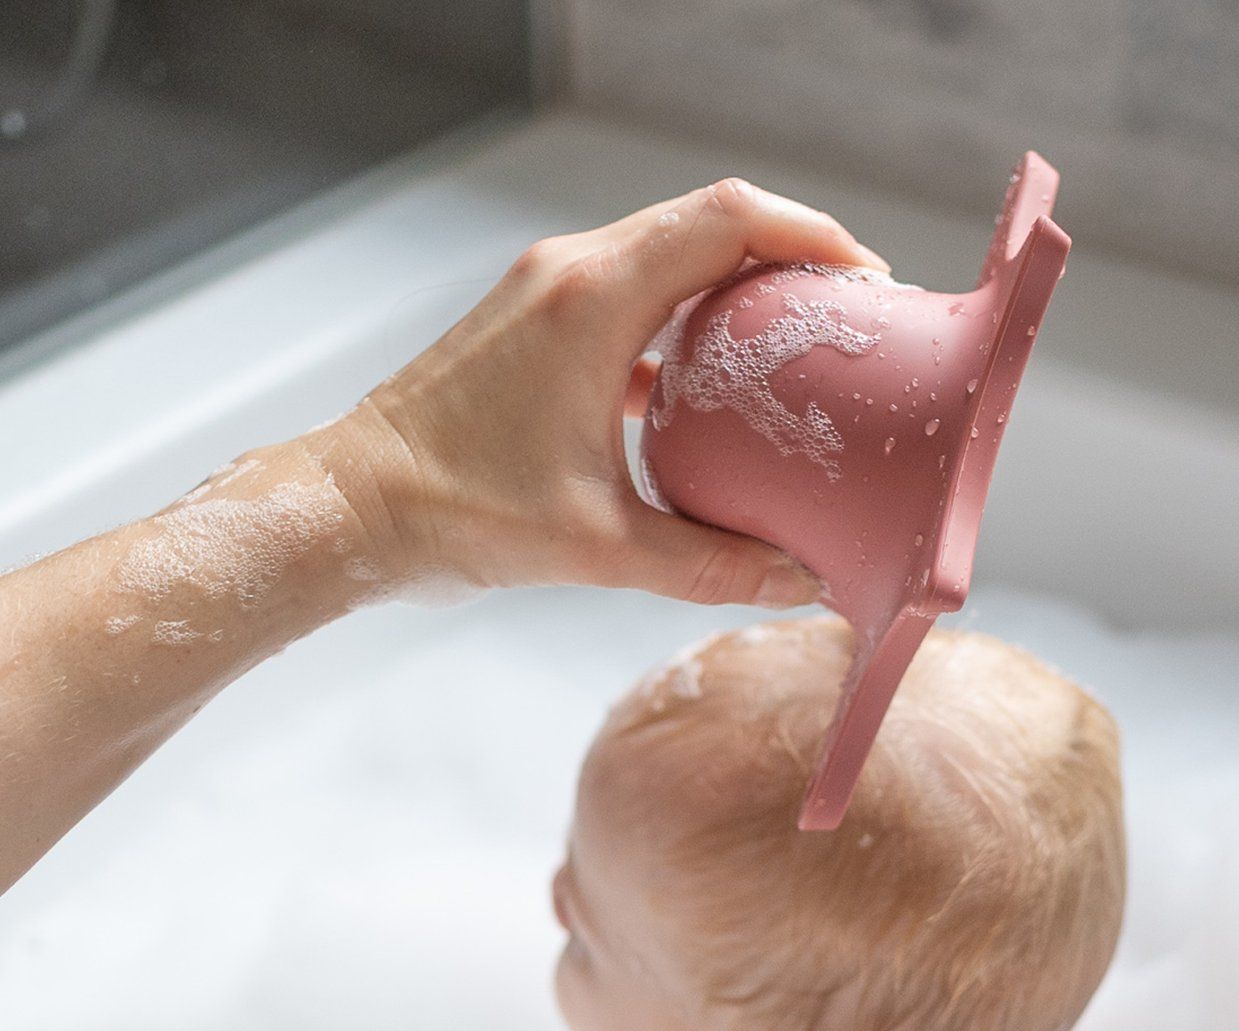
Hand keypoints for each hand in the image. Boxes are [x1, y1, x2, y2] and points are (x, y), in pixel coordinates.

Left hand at [309, 179, 888, 605]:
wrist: (355, 505)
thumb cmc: (454, 511)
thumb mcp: (598, 548)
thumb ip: (709, 565)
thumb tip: (795, 582)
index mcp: (591, 299)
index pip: (727, 221)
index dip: (809, 236)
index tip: (864, 281)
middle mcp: (570, 272)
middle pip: (707, 222)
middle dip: (788, 253)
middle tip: (845, 313)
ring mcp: (547, 290)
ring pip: (669, 252)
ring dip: (736, 282)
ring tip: (795, 339)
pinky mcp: (535, 322)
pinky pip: (634, 293)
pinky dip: (687, 319)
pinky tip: (715, 379)